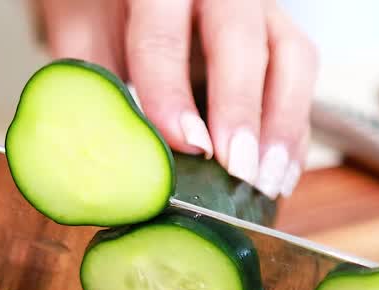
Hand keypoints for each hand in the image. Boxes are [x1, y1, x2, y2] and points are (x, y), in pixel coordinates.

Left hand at [33, 0, 318, 198]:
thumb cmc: (103, 11)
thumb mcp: (79, 32)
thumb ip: (89, 81)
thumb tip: (95, 153)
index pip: (163, 35)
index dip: (173, 93)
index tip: (187, 146)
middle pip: (241, 41)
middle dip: (240, 111)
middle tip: (235, 170)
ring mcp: (257, 12)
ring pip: (290, 58)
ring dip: (281, 127)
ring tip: (264, 183)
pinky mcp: (279, 39)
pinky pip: (299, 82)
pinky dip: (293, 134)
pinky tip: (278, 178)